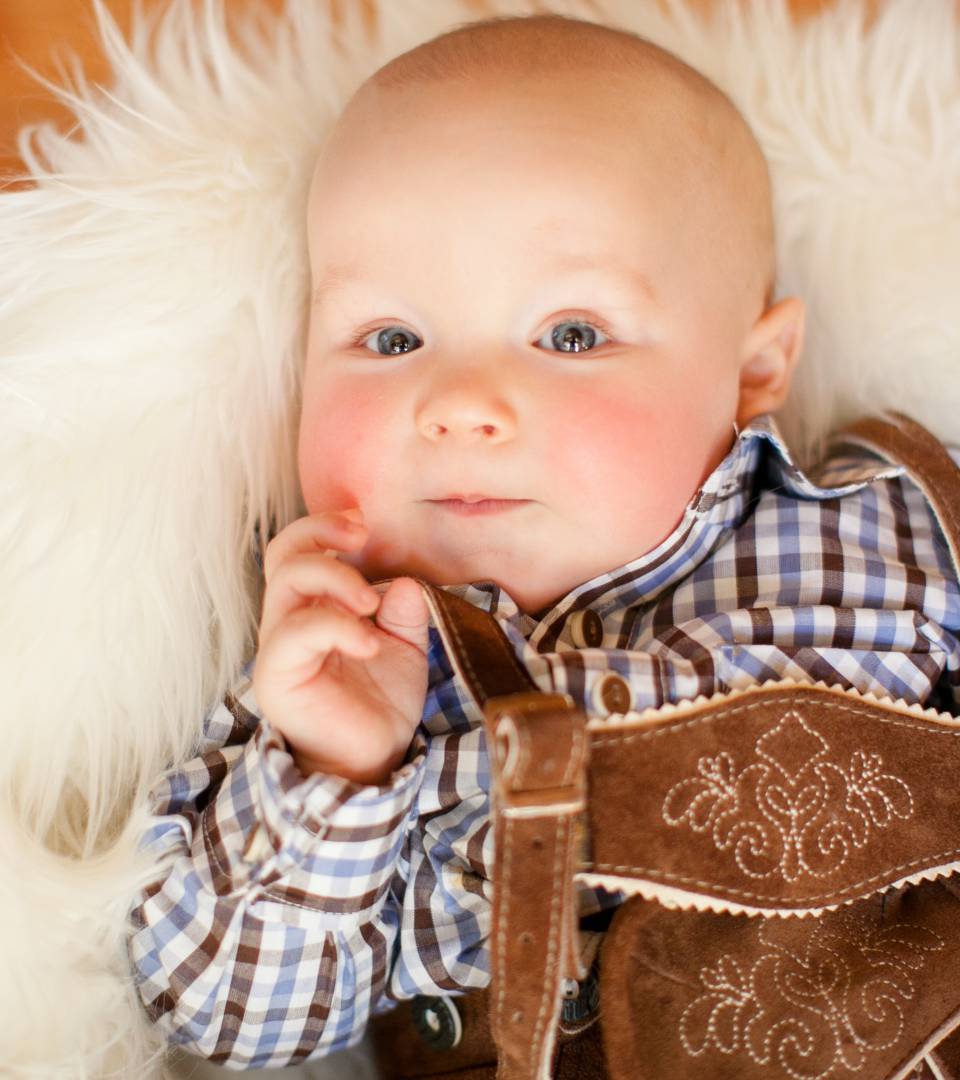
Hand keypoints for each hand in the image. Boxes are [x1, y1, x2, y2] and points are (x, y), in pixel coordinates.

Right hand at [252, 509, 429, 783]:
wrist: (371, 760)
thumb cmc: (380, 703)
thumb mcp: (404, 648)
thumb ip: (403, 613)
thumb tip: (404, 582)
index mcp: (313, 607)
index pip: (299, 549)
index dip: (325, 527)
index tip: (363, 523)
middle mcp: (289, 620)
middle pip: (284, 553)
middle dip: (321, 533)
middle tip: (361, 537)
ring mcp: (279, 646)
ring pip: (286, 582)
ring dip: (334, 578)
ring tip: (371, 603)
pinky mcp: (278, 674)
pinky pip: (297, 633)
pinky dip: (337, 627)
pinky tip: (369, 644)